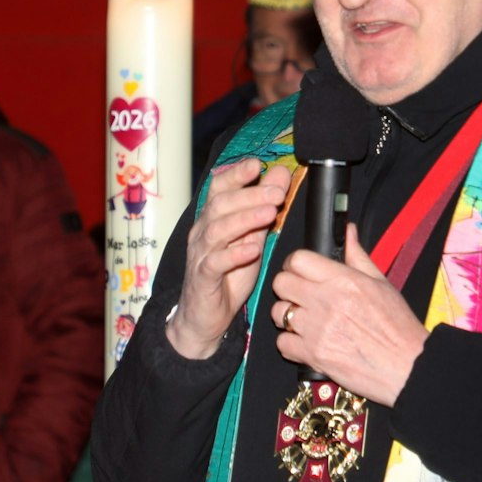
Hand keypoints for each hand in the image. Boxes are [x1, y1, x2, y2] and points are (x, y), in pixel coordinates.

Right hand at [167, 157, 291, 358]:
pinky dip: (234, 254)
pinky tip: (252, 248)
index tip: (258, 164)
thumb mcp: (252, 238)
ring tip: (269, 213)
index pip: (220, 188)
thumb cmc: (229, 275)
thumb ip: (264, 208)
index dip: (236, 174)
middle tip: (277, 192)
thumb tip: (280, 175)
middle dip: (250, 195)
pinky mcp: (203, 278)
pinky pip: (215, 263)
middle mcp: (203, 232)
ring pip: (217, 230)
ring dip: (245, 218)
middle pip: (220, 205)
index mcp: (213, 219)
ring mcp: (200, 255)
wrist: (205, 317)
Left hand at [271, 225, 426, 405]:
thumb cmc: (398, 326)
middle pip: (281, 283)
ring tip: (305, 320)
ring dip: (288, 315)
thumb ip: (357, 256)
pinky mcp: (314, 355)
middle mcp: (327, 302)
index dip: (295, 263)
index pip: (298, 259)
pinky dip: (291, 343)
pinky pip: (282, 343)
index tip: (300, 270)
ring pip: (278, 313)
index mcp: (344, 280)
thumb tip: (347, 231)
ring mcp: (317, 330)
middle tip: (301, 295)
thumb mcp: (381, 284)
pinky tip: (307, 341)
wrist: (408, 367)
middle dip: (288, 287)